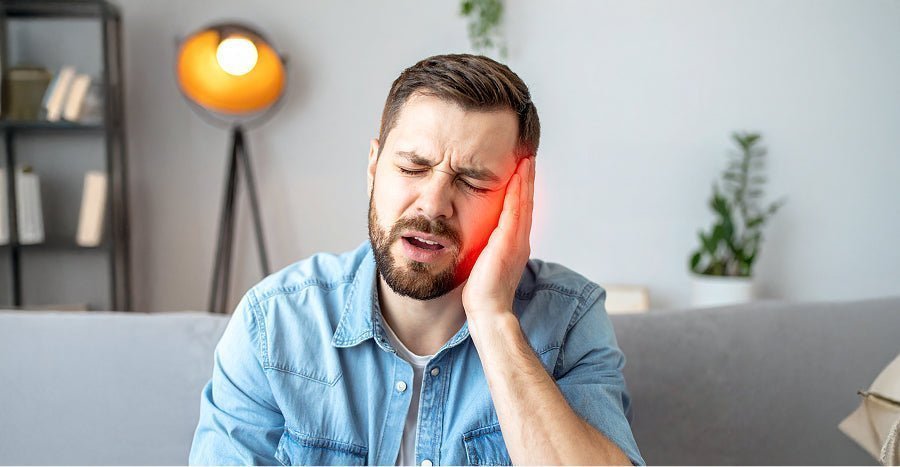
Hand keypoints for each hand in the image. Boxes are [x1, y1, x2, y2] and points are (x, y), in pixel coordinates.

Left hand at [462, 156, 534, 327]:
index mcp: (516, 244)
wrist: (488, 311)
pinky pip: (514, 211)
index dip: (522, 189)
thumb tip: (480, 238)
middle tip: (528, 155)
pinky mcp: (509, 243)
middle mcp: (521, 240)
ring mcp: (517, 241)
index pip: (520, 210)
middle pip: (526, 201)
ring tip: (526, 158)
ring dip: (525, 179)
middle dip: (527, 178)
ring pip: (523, 202)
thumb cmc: (482, 293)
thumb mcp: (486, 263)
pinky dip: (517, 192)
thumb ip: (488, 247)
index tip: (520, 169)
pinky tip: (517, 176)